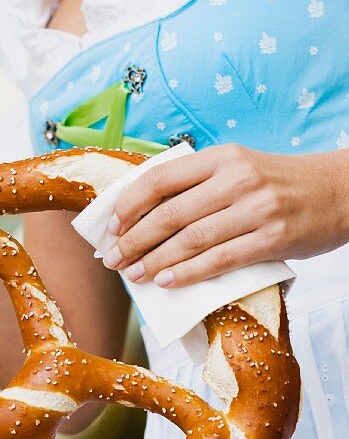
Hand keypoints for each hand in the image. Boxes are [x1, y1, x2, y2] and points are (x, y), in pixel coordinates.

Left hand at [103, 144, 348, 287]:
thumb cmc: (278, 183)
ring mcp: (255, 210)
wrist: (339, 191)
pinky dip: (189, 273)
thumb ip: (198, 183)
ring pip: (191, 239)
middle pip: (170, 213)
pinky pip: (220, 260)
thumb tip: (145, 213)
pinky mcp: (272, 239)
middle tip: (113, 259)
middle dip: (134, 240)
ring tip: (134, 275)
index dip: (130, 205)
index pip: (161, 179)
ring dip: (155, 260)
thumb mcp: (238, 167)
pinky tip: (168, 282)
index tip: (111, 227)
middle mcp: (235, 179)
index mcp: (220, 157)